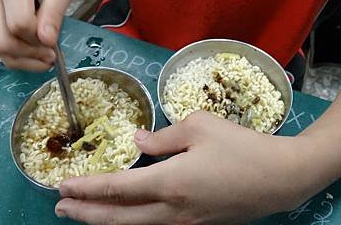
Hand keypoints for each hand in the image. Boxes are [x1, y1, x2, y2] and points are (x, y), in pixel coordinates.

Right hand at [0, 0, 73, 70]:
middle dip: (31, 53)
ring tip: (45, 57)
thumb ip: (55, 11)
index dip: (37, 38)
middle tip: (51, 54)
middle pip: (5, 41)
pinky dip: (19, 61)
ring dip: (26, 60)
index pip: (19, 23)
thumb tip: (47, 39)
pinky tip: (34, 56)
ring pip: (0, 50)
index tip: (53, 41)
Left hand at [55, 111, 309, 224]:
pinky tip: (129, 213)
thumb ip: (163, 136)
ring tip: (84, 213)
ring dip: (106, 219)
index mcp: (170, 181)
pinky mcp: (199, 223)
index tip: (63, 186)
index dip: (88, 188)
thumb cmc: (239, 146)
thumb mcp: (200, 126)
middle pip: (120, 216)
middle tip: (60, 207)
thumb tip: (137, 142)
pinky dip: (132, 220)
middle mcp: (172, 209)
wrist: (280, 177)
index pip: (118, 188)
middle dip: (87, 213)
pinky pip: (155, 224)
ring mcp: (186, 221)